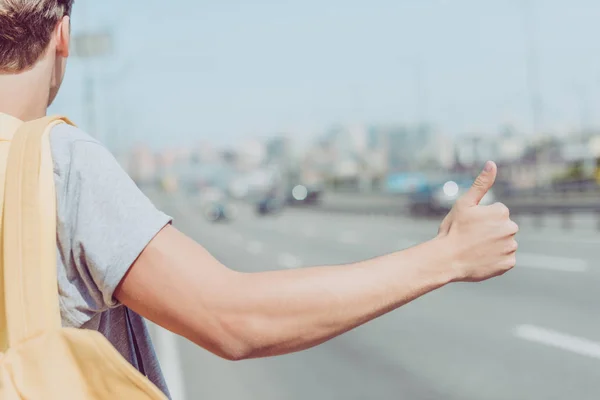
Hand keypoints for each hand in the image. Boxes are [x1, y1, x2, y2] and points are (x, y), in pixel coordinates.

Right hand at [437, 161, 518, 281]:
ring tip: (475, 249)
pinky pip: (505, 259)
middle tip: (471, 238)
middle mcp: (511, 229)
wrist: (446, 259)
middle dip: (490, 231)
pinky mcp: (508, 263)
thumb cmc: (453, 230)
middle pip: (502, 228)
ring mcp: (510, 247)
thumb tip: (492, 163)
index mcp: (501, 212)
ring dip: (493, 246)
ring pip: (504, 243)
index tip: (470, 225)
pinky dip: (495, 259)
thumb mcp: (464, 204)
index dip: (481, 219)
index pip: (497, 213)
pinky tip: (481, 259)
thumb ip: (481, 184)